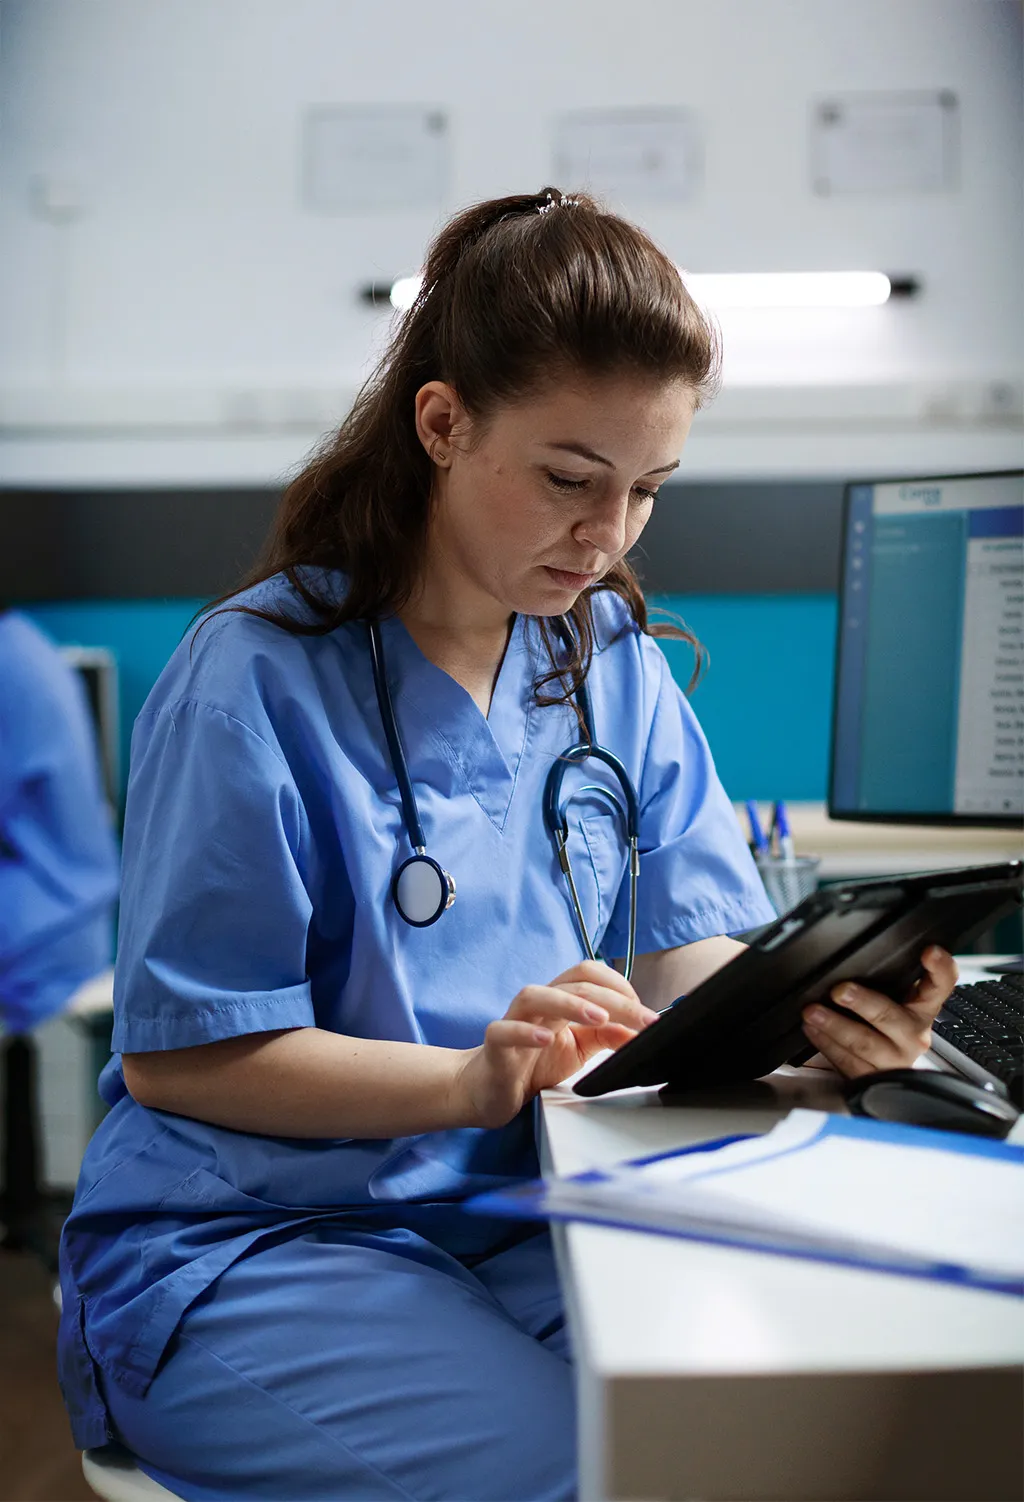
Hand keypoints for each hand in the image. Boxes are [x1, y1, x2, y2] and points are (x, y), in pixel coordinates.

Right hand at [454, 959, 658, 1128]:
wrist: (490, 1089)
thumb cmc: (533, 1062)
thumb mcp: (580, 1048)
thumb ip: (608, 1036)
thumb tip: (639, 1031)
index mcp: (559, 1000)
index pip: (588, 974)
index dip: (619, 985)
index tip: (644, 1013)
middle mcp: (537, 1004)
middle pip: (573, 985)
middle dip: (613, 1000)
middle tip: (642, 1020)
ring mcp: (513, 1021)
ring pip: (535, 996)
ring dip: (570, 1003)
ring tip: (599, 1018)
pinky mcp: (495, 1046)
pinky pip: (504, 1031)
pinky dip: (525, 1032)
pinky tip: (546, 1039)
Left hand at [801, 946, 957, 1077]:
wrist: (887, 1068)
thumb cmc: (885, 1025)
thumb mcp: (893, 998)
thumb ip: (885, 978)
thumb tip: (853, 955)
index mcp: (923, 1008)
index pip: (941, 984)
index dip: (940, 967)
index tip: (929, 951)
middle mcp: (914, 1034)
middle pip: (891, 1016)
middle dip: (863, 1002)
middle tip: (840, 991)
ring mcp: (895, 1059)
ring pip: (865, 1044)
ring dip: (835, 1026)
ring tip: (814, 1012)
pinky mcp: (875, 1078)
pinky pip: (848, 1062)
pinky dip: (826, 1044)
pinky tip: (813, 1031)